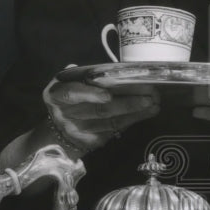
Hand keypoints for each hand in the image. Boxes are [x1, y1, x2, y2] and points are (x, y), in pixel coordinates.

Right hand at [44, 67, 159, 153]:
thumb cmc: (68, 99)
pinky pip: (115, 130)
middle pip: (99, 109)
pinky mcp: (92, 141)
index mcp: (56, 94)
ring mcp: (79, 131)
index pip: (72, 94)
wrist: (56, 132)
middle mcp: (66, 115)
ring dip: (135, 112)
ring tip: (154, 103)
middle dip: (127, 101)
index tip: (108, 95)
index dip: (90, 94)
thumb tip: (109, 68)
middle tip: (149, 94)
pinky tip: (146, 113)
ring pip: (111, 121)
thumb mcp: (68, 83)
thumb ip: (82, 75)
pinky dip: (132, 120)